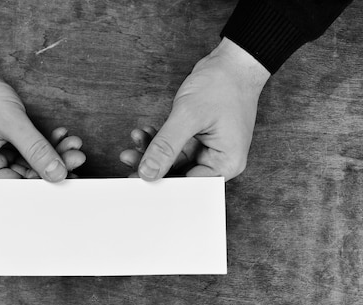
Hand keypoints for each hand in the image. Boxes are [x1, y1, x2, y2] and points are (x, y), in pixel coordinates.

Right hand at [0, 43, 79, 181]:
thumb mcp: (10, 122)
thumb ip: (36, 149)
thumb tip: (57, 172)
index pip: (17, 186)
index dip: (46, 182)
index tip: (70, 176)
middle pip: (27, 175)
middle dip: (54, 163)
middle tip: (77, 156)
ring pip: (30, 161)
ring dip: (53, 152)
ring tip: (73, 143)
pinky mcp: (2, 143)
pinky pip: (27, 149)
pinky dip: (44, 142)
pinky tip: (60, 135)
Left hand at [122, 37, 270, 180]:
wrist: (233, 61)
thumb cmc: (224, 84)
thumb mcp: (189, 115)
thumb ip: (166, 146)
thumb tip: (148, 172)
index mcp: (226, 163)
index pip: (190, 185)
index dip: (162, 184)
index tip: (137, 179)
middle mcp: (218, 160)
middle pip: (179, 174)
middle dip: (153, 165)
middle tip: (128, 158)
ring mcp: (208, 149)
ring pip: (172, 159)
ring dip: (151, 150)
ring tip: (135, 138)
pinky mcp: (198, 138)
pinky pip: (174, 145)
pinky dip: (158, 139)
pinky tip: (144, 131)